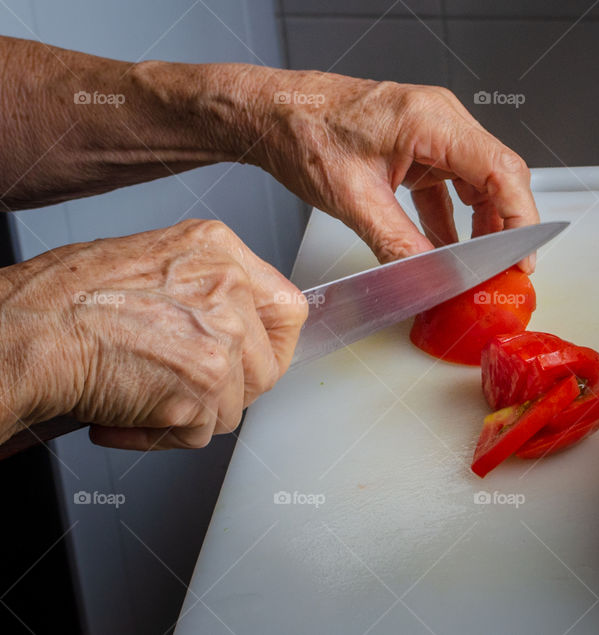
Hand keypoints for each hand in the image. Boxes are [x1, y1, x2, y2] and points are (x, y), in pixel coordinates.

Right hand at [0, 219, 306, 449]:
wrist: (23, 335)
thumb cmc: (63, 302)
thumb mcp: (149, 261)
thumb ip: (204, 286)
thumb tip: (235, 321)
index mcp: (218, 249)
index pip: (287, 309)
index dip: (272, 346)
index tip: (255, 363)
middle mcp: (228, 287)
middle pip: (267, 367)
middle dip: (226, 390)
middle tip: (179, 386)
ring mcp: (222, 336)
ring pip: (235, 405)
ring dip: (188, 415)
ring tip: (138, 394)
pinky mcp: (204, 384)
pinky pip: (200, 434)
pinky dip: (159, 436)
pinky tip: (124, 412)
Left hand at [243, 71, 540, 269]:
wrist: (270, 113)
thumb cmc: (302, 132)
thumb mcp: (353, 199)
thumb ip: (399, 244)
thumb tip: (431, 279)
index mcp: (431, 119)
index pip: (501, 170)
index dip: (521, 218)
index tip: (520, 257)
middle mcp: (439, 119)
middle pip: (497, 176)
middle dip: (505, 226)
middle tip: (504, 270)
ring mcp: (431, 131)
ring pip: (478, 181)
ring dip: (481, 224)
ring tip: (476, 265)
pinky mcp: (417, 146)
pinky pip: (450, 184)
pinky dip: (453, 218)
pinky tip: (447, 247)